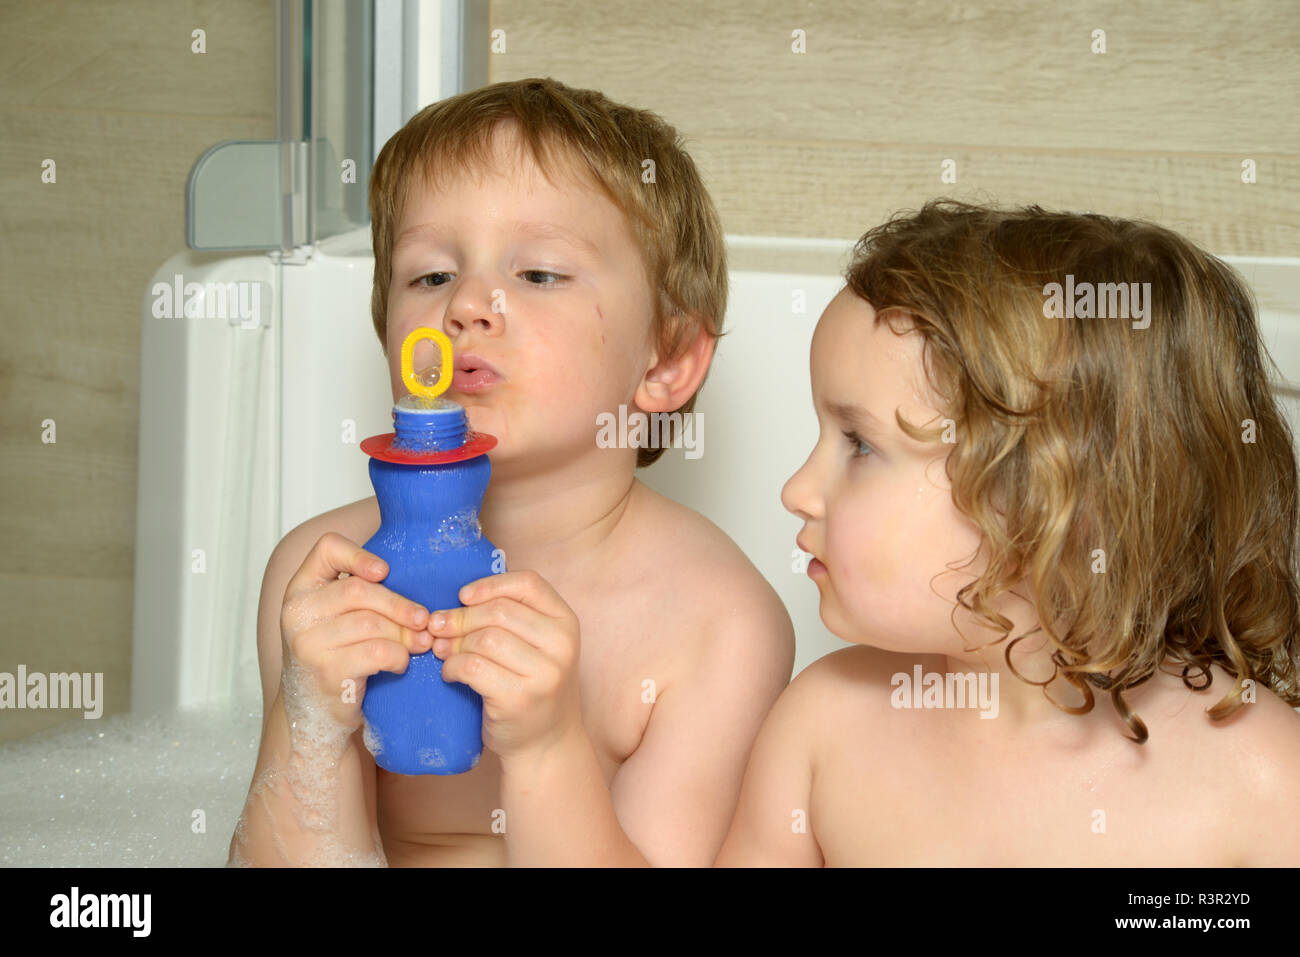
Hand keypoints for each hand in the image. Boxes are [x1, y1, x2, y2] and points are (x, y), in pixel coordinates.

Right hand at [279, 533, 432, 730]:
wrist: (313, 711)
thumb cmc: (334, 655)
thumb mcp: (334, 617)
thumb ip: (358, 593)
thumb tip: (416, 578)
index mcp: (301, 588)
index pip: (326, 549)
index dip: (360, 554)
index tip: (386, 571)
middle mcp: (297, 612)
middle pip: (360, 590)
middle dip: (400, 606)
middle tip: (424, 620)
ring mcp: (308, 643)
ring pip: (372, 623)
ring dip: (405, 634)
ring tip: (419, 643)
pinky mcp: (326, 671)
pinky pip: (377, 652)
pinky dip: (398, 656)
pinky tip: (400, 662)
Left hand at [427, 569, 582, 759]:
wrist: (547, 743)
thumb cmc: (533, 685)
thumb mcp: (537, 644)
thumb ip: (512, 616)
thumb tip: (457, 600)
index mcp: (567, 622)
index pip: (528, 583)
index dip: (490, 584)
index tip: (463, 596)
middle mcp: (561, 645)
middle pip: (499, 611)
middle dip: (461, 617)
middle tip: (437, 627)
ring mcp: (544, 673)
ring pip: (484, 639)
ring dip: (453, 644)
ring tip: (442, 651)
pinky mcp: (519, 699)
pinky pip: (472, 667)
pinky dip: (452, 667)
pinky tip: (450, 673)